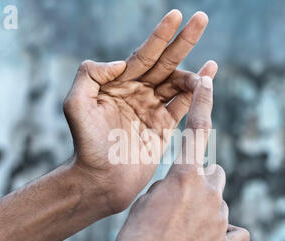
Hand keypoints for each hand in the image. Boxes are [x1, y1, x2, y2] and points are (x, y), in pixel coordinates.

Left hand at [63, 10, 217, 213]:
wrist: (100, 179)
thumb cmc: (85, 144)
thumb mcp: (76, 103)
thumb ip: (90, 74)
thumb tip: (122, 61)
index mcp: (118, 84)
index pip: (143, 54)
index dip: (160, 35)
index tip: (176, 15)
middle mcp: (137, 92)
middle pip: (165, 62)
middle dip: (183, 41)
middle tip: (202, 18)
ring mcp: (151, 109)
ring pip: (177, 82)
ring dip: (194, 71)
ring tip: (208, 64)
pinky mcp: (163, 127)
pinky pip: (183, 105)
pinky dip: (198, 92)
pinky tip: (209, 77)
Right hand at [73, 77, 249, 240]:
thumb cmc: (135, 236)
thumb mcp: (148, 202)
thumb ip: (172, 186)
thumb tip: (186, 185)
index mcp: (185, 177)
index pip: (197, 131)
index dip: (203, 103)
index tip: (208, 81)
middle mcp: (210, 193)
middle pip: (215, 172)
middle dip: (202, 180)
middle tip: (182, 200)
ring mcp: (221, 219)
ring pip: (220, 200)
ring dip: (207, 208)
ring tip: (184, 230)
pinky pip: (236, 232)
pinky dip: (224, 234)